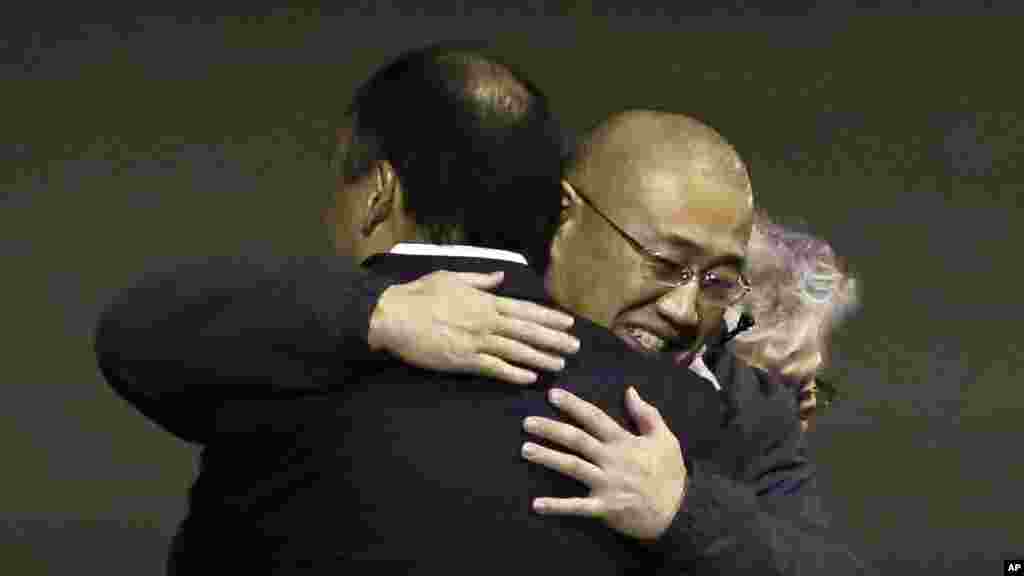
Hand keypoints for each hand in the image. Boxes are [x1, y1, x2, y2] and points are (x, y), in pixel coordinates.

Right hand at [368, 270, 580, 384]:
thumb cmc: (418, 295)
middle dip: (554, 339)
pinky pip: (494, 367)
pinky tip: (530, 378)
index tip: (568, 323)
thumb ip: (480, 280)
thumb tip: (500, 277)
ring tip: (560, 364)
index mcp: (484, 301)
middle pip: (527, 331)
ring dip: (540, 358)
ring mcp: (475, 341)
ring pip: (516, 350)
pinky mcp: (463, 359)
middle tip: (575, 347)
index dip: (548, 317)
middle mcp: (485, 321)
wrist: (393, 316)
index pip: (524, 310)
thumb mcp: (451, 278)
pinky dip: (514, 373)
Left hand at [521, 387, 686, 539]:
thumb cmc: (670, 474)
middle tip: (527, 422)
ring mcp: (607, 484)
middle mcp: (612, 460)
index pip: (594, 418)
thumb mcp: (665, 438)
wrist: (680, 512)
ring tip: (525, 449)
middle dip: (550, 429)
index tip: (552, 394)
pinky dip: (557, 506)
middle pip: (577, 440)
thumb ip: (647, 414)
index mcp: (623, 442)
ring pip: (572, 467)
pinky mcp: (605, 507)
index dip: (573, 405)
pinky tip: (536, 504)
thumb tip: (630, 390)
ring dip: (548, 457)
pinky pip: (578, 507)